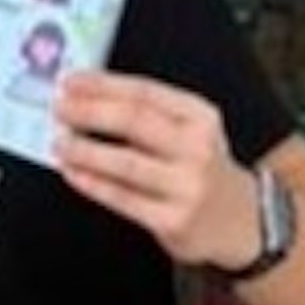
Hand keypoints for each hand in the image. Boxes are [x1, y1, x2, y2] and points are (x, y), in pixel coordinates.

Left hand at [52, 72, 258, 269]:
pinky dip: (92, 184)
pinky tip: (73, 173)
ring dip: (85, 150)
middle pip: (135, 122)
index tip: (70, 82)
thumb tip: (87, 99)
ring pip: (126, 163)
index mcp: (200, 117)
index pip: (145, 92)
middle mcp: (198, 148)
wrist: (244, 222)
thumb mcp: (192, 132)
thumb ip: (148, 115)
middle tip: (60, 109)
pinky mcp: (173, 221)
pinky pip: (123, 199)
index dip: (102, 85)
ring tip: (60, 142)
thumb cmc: (203, 170)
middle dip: (89, 112)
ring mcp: (187, 186)